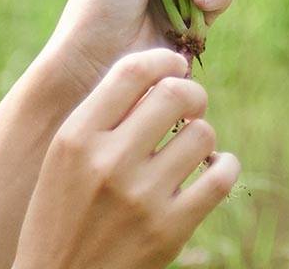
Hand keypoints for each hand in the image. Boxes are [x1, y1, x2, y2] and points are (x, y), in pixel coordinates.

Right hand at [13, 49, 240, 268]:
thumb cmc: (61, 217)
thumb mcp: (63, 161)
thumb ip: (101, 119)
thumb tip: (158, 76)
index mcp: (76, 138)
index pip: (131, 72)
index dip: (163, 59)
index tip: (176, 65)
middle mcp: (108, 162)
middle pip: (174, 94)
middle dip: (192, 94)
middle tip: (191, 108)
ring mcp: (141, 197)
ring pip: (203, 135)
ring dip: (203, 136)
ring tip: (192, 149)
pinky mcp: (170, 230)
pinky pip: (220, 178)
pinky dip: (226, 166)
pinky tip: (214, 169)